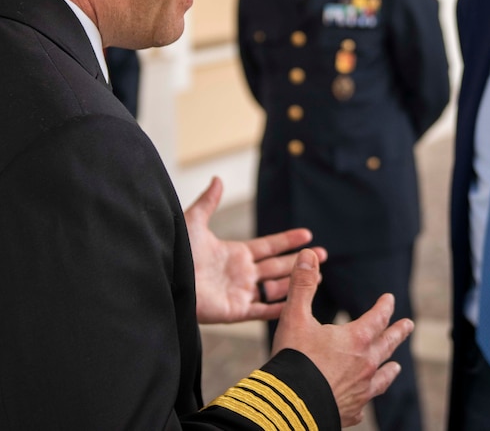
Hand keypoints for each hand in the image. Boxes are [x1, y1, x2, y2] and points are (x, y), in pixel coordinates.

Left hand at [184, 177, 326, 323]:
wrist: (166, 278)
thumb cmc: (176, 252)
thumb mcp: (193, 223)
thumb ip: (209, 202)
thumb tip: (217, 179)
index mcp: (235, 253)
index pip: (268, 246)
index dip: (287, 240)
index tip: (307, 234)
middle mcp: (241, 273)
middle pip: (278, 266)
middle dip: (300, 261)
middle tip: (323, 255)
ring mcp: (240, 293)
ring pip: (275, 288)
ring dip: (295, 283)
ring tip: (318, 278)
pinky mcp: (235, 311)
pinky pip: (262, 310)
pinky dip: (279, 308)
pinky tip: (297, 302)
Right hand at [273, 249, 414, 427]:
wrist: (288, 405)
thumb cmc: (293, 359)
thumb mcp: (294, 317)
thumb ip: (302, 285)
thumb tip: (309, 255)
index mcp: (356, 339)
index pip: (378, 317)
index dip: (384, 306)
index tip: (390, 298)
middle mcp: (365, 364)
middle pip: (387, 345)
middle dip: (398, 333)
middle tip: (409, 326)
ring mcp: (361, 390)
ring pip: (382, 377)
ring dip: (390, 368)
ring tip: (396, 366)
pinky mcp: (351, 410)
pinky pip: (364, 403)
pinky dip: (366, 397)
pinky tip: (365, 400)